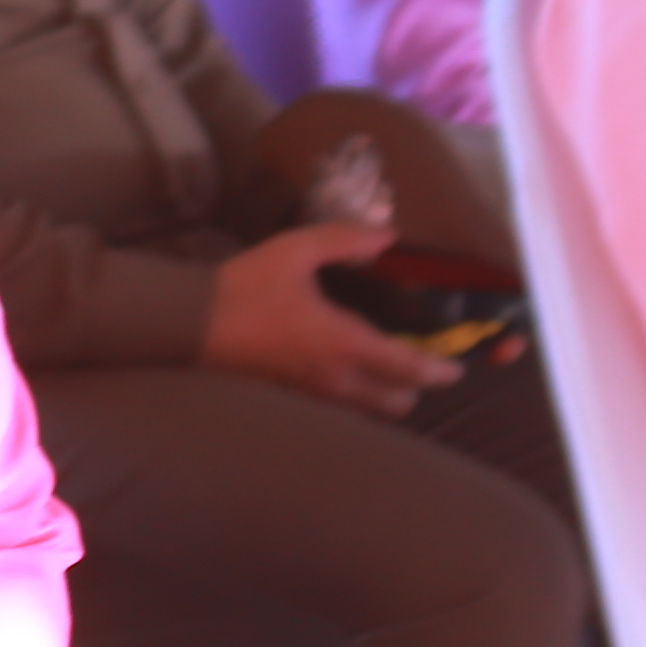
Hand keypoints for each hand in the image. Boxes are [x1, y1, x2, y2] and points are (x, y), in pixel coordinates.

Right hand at [196, 223, 457, 420]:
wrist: (190, 322)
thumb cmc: (244, 286)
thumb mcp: (295, 250)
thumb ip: (346, 239)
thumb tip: (389, 236)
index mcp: (343, 343)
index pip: (407, 369)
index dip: (439, 371)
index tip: (456, 367)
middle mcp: (335, 378)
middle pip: (396, 403)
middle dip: (414, 387)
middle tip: (415, 360)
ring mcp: (313, 393)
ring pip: (368, 410)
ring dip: (385, 393)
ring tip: (384, 365)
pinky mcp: (293, 396)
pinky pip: (341, 408)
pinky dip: (357, 395)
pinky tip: (346, 367)